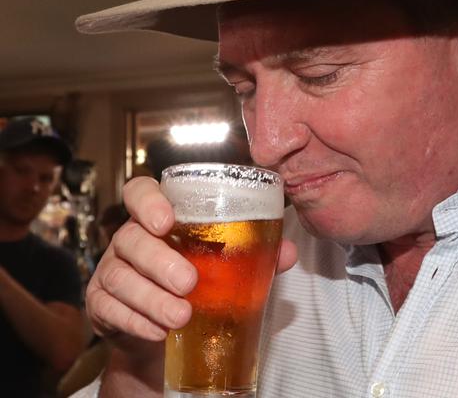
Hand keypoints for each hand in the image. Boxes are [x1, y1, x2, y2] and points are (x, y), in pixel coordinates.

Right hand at [85, 176, 297, 343]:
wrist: (166, 329)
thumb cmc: (198, 282)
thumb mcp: (225, 265)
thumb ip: (255, 253)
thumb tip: (288, 252)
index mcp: (158, 219)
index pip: (139, 192)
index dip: (147, 200)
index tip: (167, 219)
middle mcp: (129, 238)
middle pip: (131, 238)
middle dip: (159, 261)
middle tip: (189, 283)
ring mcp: (111, 270)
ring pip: (119, 277)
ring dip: (151, 298)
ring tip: (181, 317)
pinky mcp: (101, 304)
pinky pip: (108, 309)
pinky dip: (135, 321)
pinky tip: (158, 332)